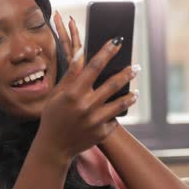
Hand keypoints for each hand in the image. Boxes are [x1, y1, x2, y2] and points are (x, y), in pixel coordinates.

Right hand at [36, 12, 138, 161]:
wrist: (54, 146)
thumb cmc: (53, 116)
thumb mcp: (57, 94)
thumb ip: (71, 74)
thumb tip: (81, 52)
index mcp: (73, 93)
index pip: (94, 67)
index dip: (107, 52)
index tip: (117, 42)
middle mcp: (86, 106)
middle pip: (112, 84)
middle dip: (126, 74)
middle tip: (135, 67)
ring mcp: (95, 121)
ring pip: (120, 103)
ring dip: (130, 96)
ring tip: (135, 92)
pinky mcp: (102, 133)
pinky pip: (114, 119)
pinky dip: (116, 114)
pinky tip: (116, 112)